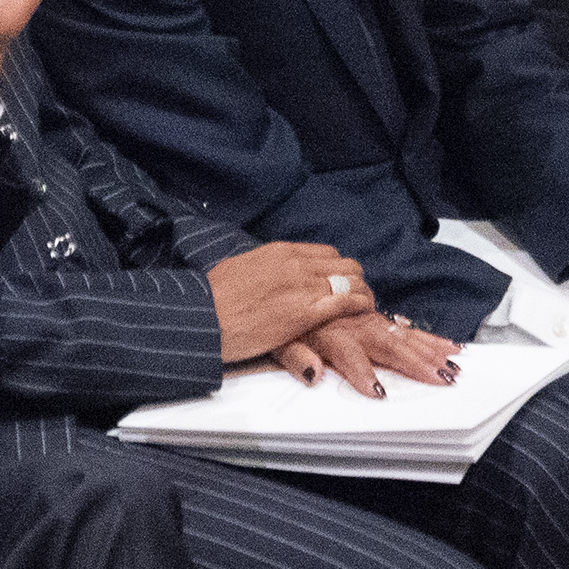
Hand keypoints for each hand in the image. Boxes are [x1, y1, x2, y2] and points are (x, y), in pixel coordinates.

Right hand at [208, 240, 373, 361]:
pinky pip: (346, 301)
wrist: (204, 317)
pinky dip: (360, 304)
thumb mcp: (238, 269)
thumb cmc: (212, 298)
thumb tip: (263, 274)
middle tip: (356, 294)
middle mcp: (296, 264)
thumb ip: (261, 269)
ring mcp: (303, 287)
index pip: (325, 253)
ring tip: (364, 305)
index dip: (337, 268)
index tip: (340, 281)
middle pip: (344, 263)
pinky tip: (363, 310)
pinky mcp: (306, 312)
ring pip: (351, 279)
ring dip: (362, 291)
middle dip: (354, 278)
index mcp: (280, 252)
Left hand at [286, 312, 459, 397]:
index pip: (350, 354)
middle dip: (417, 362)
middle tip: (441, 378)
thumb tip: (313, 374)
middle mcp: (354, 324)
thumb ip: (296, 357)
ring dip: (430, 351)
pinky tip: (447, 346)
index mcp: (330, 333)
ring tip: (452, 366)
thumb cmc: (286, 321)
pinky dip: (428, 337)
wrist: (286, 286)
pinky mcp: (375, 316)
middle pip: (389, 344)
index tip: (377, 391)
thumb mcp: (279, 341)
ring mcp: (368, 319)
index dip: (363, 373)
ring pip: (403, 336)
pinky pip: (404, 326)